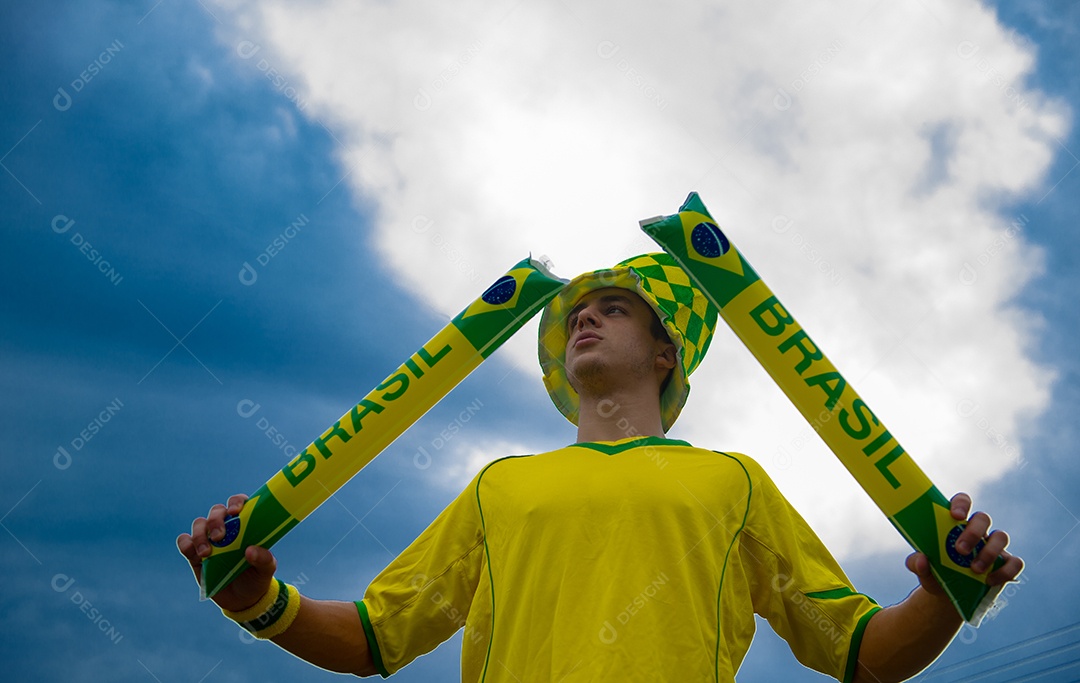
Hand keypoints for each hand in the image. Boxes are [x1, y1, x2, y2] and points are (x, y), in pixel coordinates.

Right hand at [176, 494, 276, 611]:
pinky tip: (193, 553)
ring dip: (200, 535)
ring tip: (206, 553)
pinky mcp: (195, 555)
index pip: (239, 503)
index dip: (236, 502)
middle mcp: (226, 528)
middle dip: (215, 521)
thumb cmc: (257, 578)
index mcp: (245, 525)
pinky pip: (184, 542)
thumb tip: (250, 550)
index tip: (235, 512)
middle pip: (216, 512)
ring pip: (199, 524)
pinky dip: (186, 544)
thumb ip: (264, 559)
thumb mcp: (266, 570)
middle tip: (219, 537)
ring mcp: (209, 540)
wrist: (243, 600)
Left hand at [905, 492, 1023, 596]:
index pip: (962, 501)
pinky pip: (1015, 562)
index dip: (961, 504)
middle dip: (974, 532)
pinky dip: (1006, 571)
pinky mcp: (1006, 563)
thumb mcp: (922, 570)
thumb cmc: (935, 574)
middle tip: (960, 550)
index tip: (955, 515)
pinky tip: (990, 580)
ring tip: (974, 570)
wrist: (948, 596)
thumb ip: (916, 564)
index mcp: (955, 524)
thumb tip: (921, 559)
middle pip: (983, 518)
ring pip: (1001, 537)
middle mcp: (977, 531)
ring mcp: (993, 546)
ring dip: (989, 553)